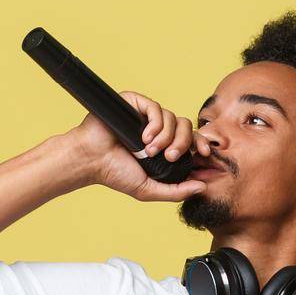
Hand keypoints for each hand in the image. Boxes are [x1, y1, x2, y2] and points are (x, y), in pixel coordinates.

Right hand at [62, 90, 213, 202]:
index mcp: (164, 146)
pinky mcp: (136, 104)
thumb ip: (176, 191)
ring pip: (172, 118)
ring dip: (165, 137)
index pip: (191, 140)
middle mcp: (158, 129)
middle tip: (169, 157)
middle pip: (186, 127)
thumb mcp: (149, 190)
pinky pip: (156, 108)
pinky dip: (155, 124)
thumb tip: (202, 187)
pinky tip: (144, 138)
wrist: (91, 160)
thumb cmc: (115, 174)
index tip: (204, 155)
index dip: (201, 144)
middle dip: (183, 143)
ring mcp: (147, 116)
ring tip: (148, 151)